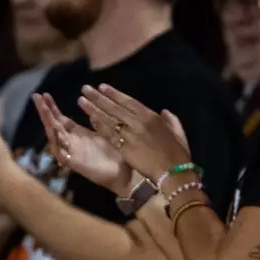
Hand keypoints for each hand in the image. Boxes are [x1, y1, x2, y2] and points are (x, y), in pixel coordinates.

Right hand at [32, 92, 132, 195]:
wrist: (125, 173)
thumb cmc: (116, 153)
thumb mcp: (105, 133)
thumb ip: (97, 122)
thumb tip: (91, 107)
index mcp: (79, 135)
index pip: (61, 119)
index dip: (53, 108)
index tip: (45, 94)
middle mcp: (72, 142)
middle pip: (54, 125)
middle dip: (45, 111)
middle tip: (36, 96)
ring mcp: (71, 153)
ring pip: (54, 137)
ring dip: (48, 123)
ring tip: (43, 109)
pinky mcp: (74, 164)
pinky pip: (61, 153)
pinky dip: (56, 143)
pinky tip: (53, 131)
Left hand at [78, 84, 193, 186]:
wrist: (173, 173)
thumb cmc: (178, 155)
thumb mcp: (179, 134)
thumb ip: (172, 121)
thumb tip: (164, 112)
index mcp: (152, 117)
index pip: (129, 101)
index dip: (114, 94)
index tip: (102, 87)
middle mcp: (139, 122)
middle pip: (115, 107)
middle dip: (99, 97)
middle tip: (85, 89)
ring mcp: (130, 135)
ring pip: (108, 118)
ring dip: (93, 109)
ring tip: (81, 101)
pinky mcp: (124, 148)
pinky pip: (108, 134)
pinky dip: (98, 125)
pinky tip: (89, 119)